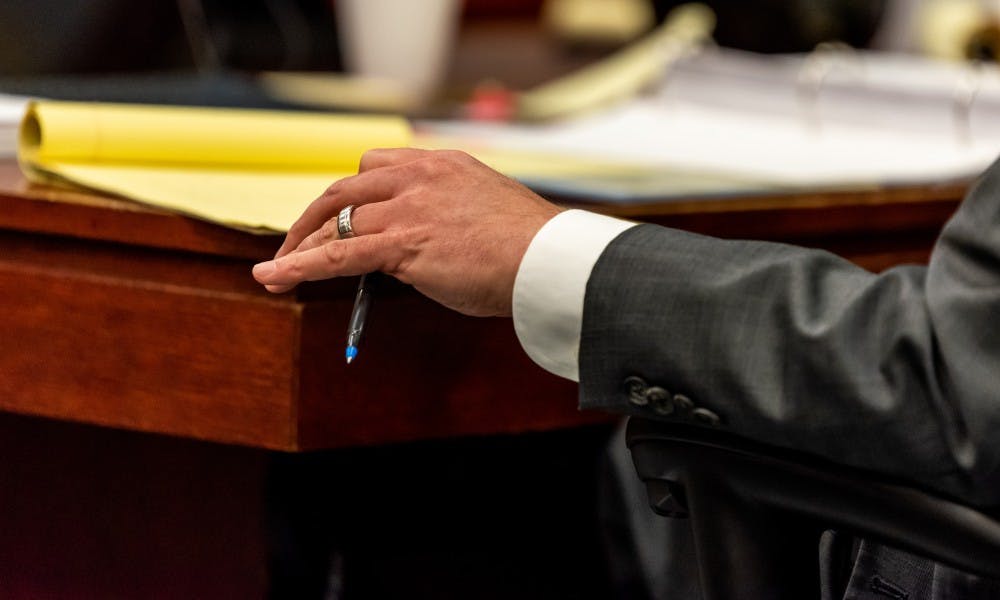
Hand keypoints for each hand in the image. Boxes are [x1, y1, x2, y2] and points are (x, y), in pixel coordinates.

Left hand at [252, 148, 561, 316]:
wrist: (547, 260)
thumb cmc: (531, 247)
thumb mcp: (488, 211)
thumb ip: (454, 214)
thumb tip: (433, 243)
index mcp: (442, 165)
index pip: (378, 165)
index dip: (353, 190)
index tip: (342, 212)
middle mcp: (419, 178)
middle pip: (346, 188)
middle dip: (315, 216)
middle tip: (296, 241)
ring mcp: (407, 209)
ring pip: (337, 223)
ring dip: (301, 246)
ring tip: (277, 269)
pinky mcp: (400, 244)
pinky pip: (337, 255)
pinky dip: (299, 266)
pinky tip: (274, 276)